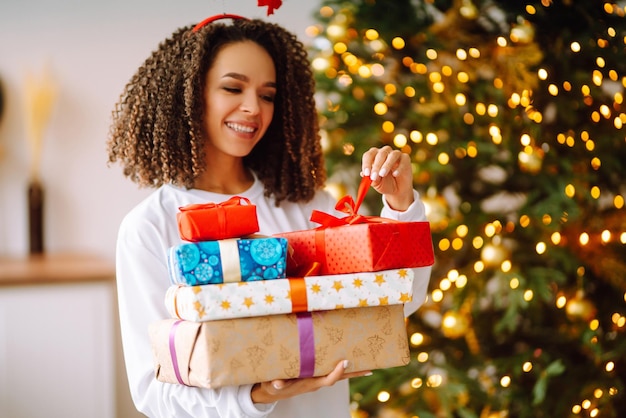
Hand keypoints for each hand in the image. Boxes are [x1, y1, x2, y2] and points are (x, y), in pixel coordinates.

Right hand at [250, 360, 370, 403]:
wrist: (275, 390)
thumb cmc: (274, 385)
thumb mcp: (273, 384)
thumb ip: (276, 383)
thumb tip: (277, 384)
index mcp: (310, 383)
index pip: (328, 379)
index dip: (337, 372)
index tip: (344, 362)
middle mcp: (318, 382)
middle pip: (340, 378)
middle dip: (354, 374)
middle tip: (369, 369)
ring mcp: (319, 379)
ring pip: (339, 375)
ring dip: (352, 371)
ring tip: (367, 366)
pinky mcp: (317, 375)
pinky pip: (333, 372)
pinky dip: (343, 368)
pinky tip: (350, 362)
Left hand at [361, 146, 413, 210]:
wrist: (398, 190)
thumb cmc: (384, 184)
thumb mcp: (377, 184)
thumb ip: (371, 179)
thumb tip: (363, 174)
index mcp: (374, 156)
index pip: (368, 155)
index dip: (366, 164)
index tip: (366, 174)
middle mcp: (385, 152)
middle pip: (380, 154)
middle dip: (376, 166)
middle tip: (374, 177)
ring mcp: (396, 154)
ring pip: (392, 155)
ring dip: (386, 165)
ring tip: (382, 175)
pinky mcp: (406, 158)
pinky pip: (403, 160)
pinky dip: (399, 167)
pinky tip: (395, 174)